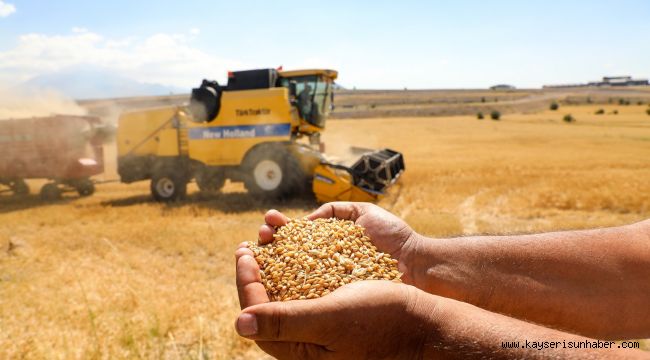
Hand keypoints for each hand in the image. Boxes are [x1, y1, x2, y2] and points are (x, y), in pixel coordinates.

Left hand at [234, 244, 437, 359]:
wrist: (423, 321)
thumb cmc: (382, 320)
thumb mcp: (330, 319)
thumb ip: (285, 321)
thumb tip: (239, 323)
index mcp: (300, 351)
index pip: (257, 316)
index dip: (246, 283)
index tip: (244, 253)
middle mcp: (306, 342)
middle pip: (266, 307)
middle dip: (254, 275)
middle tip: (247, 247)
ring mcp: (321, 329)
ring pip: (284, 297)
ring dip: (272, 270)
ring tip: (267, 245)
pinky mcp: (335, 315)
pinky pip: (305, 293)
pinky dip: (294, 272)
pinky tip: (295, 254)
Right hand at [257, 202, 422, 283]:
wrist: (416, 263)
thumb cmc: (393, 238)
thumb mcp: (362, 213)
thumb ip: (334, 210)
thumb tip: (307, 221)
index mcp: (326, 245)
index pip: (293, 237)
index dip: (278, 229)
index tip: (270, 220)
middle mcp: (321, 266)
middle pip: (283, 256)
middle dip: (267, 243)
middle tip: (262, 235)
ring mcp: (325, 287)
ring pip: (286, 277)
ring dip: (267, 262)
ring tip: (258, 248)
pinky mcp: (331, 304)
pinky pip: (302, 298)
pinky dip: (283, 287)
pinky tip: (270, 276)